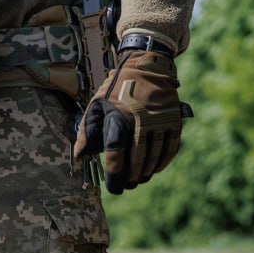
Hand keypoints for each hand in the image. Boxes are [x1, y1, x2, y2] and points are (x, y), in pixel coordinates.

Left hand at [73, 48, 191, 193]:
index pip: (116, 154)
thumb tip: (80, 156)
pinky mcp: (174, 121)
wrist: (147, 65)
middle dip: (130, 178)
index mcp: (119, 117)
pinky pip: (170, 150)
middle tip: (126, 186)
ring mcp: (160, 121)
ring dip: (146, 173)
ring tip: (138, 179)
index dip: (114, 175)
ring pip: (154, 158)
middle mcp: (141, 121)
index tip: (113, 187)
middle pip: (137, 161)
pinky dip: (162, 163)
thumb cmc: (118, 88)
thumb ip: (88, 130)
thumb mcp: (97, 103)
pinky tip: (154, 169)